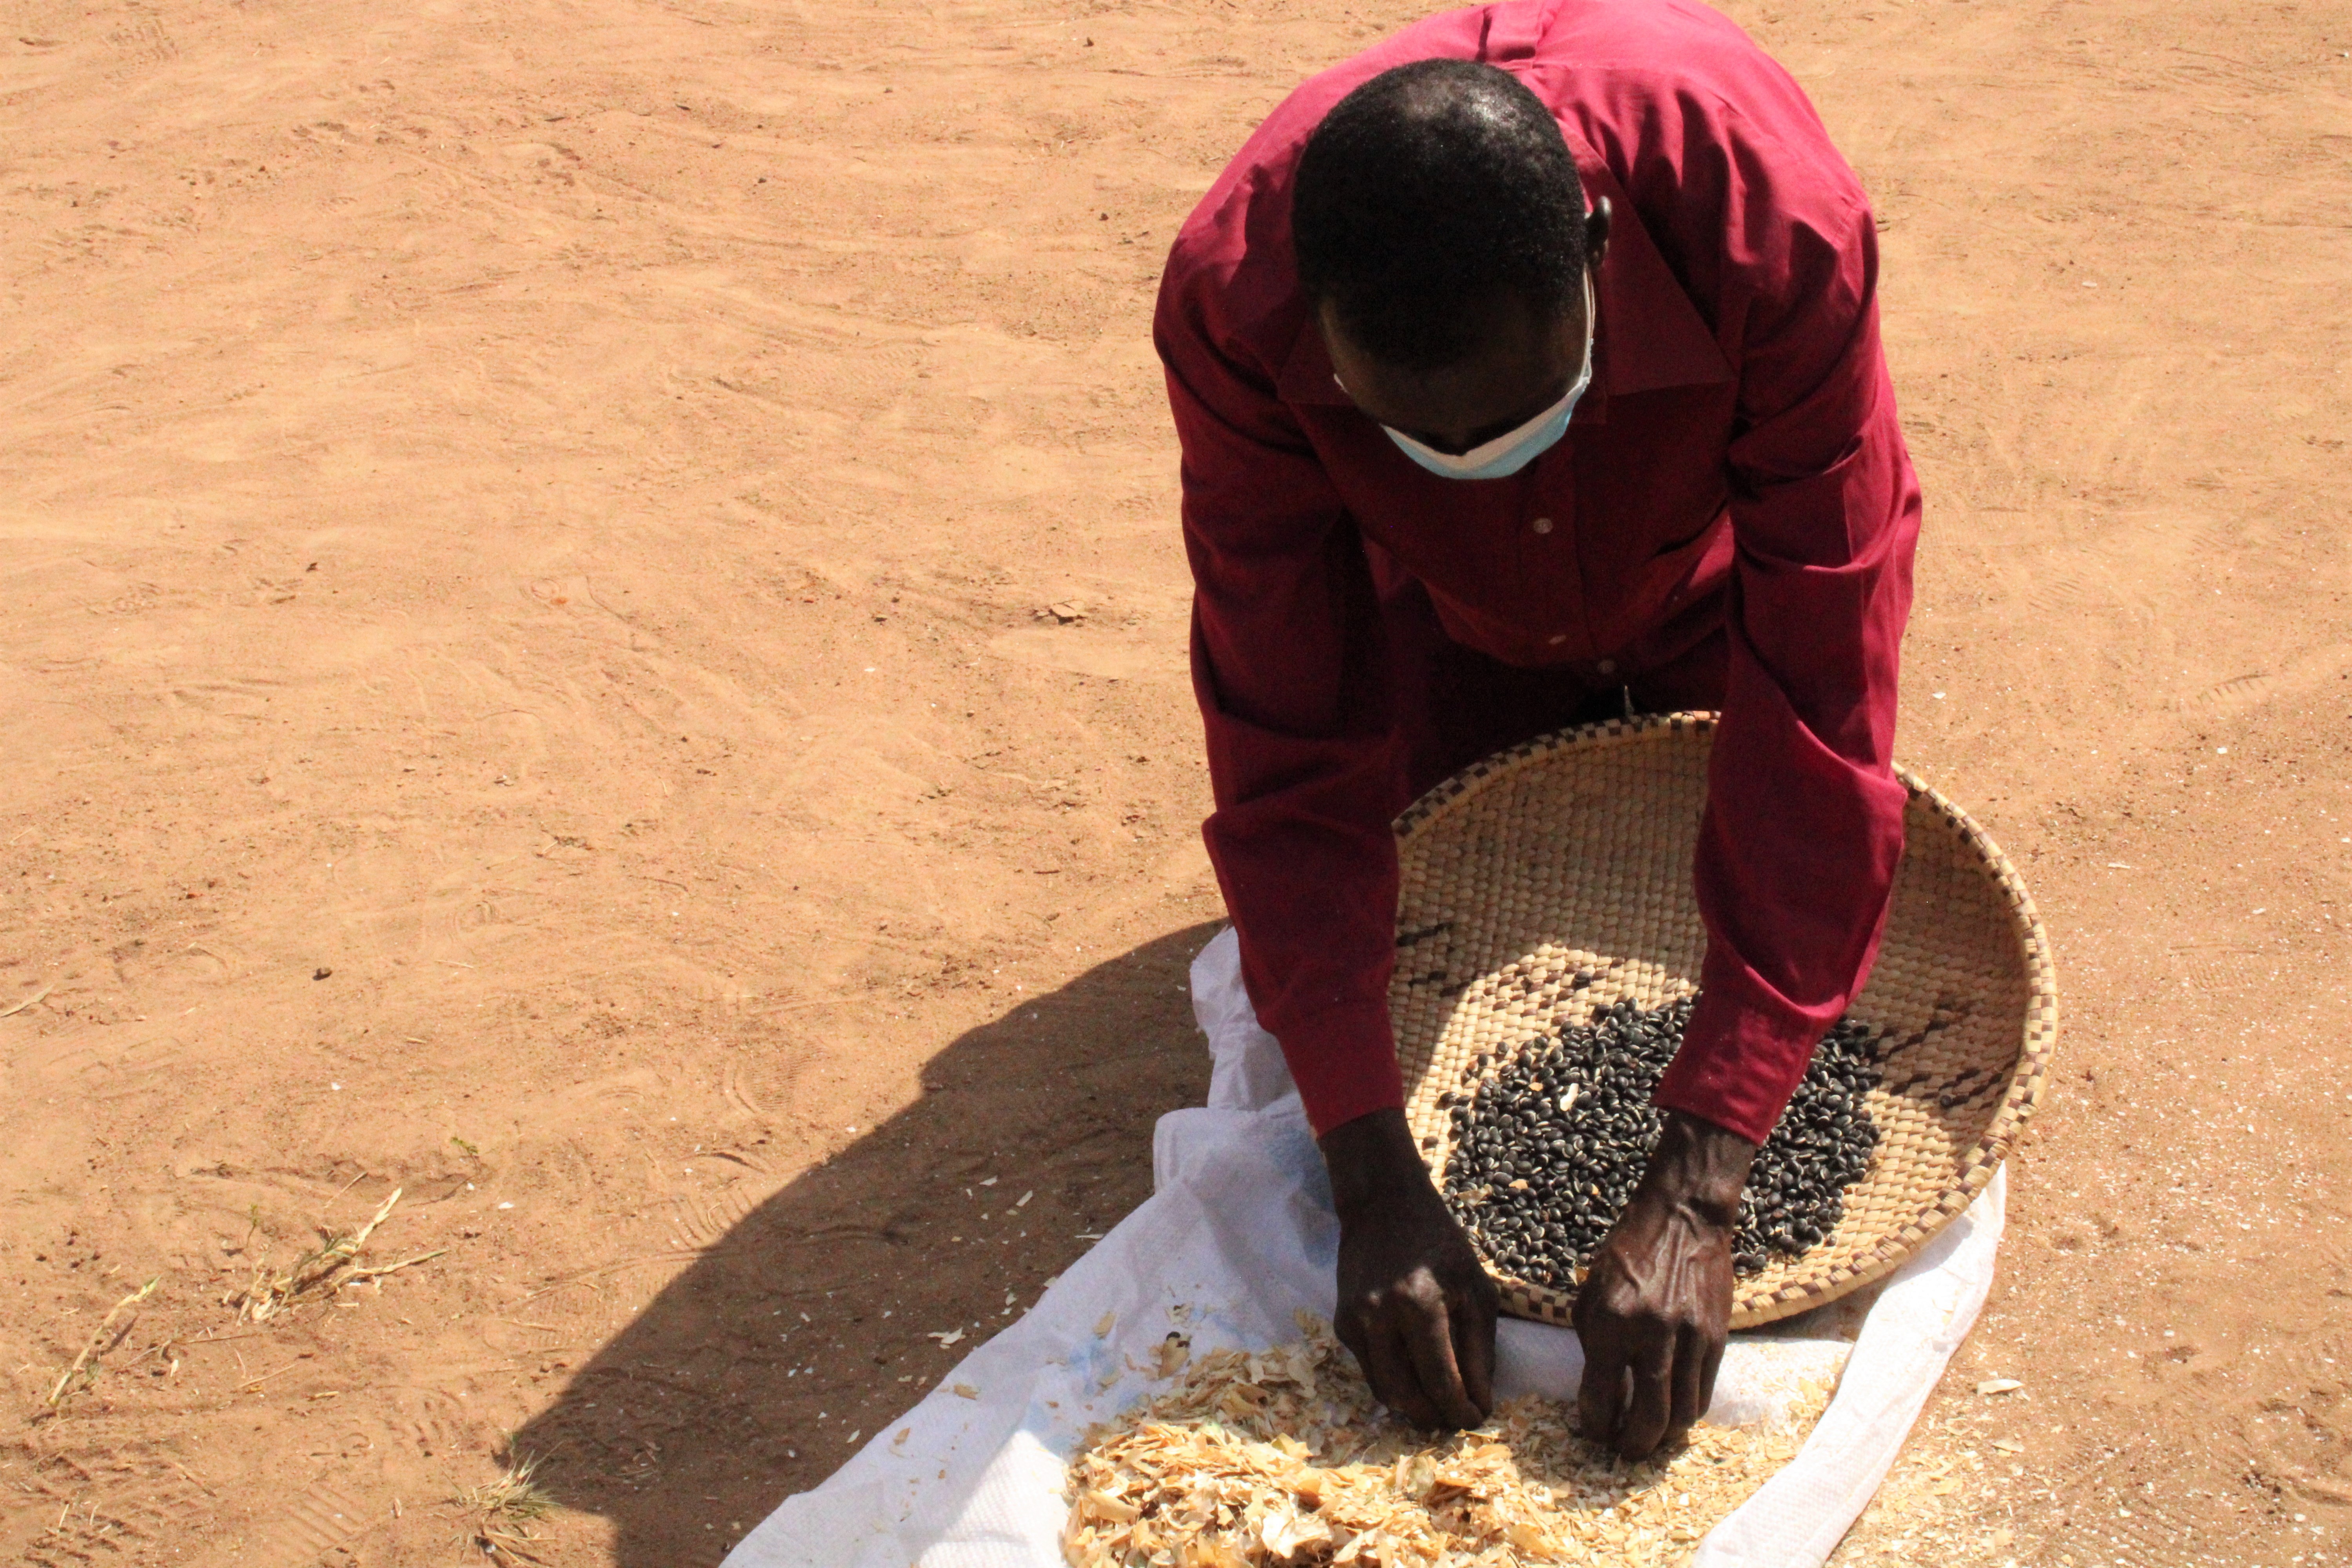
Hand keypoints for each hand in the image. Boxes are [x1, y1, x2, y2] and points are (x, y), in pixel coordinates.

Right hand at [1319, 1107, 1497, 1429]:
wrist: (1385, 1206)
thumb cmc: (1441, 1245)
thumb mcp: (1476, 1289)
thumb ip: (1480, 1349)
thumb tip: (1480, 1403)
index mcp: (1422, 1306)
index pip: (1441, 1381)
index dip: (1462, 1411)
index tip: (1477, 1419)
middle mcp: (1382, 1317)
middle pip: (1407, 1396)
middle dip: (1436, 1417)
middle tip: (1456, 1418)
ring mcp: (1356, 1321)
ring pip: (1383, 1391)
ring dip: (1412, 1408)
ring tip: (1438, 1406)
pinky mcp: (1343, 1323)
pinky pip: (1369, 1370)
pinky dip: (1393, 1382)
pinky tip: (1414, 1374)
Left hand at [1573, 1110, 1756, 1458]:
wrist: (1682, 1218)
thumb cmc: (1627, 1254)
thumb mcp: (1591, 1294)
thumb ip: (1591, 1344)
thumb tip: (1598, 1397)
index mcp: (1609, 1323)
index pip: (1598, 1397)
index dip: (1594, 1426)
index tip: (1593, 1433)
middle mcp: (1649, 1335)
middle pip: (1646, 1419)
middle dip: (1632, 1446)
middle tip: (1624, 1452)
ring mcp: (1687, 1338)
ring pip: (1681, 1414)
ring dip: (1664, 1435)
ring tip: (1651, 1436)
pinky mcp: (1715, 1337)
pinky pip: (1704, 1393)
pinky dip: (1688, 1411)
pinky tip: (1675, 1411)